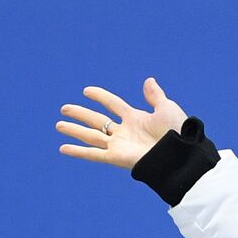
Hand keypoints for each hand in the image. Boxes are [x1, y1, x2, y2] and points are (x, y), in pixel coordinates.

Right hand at [57, 78, 187, 169]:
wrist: (178, 155)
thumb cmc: (176, 133)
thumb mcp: (166, 109)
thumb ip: (155, 96)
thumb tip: (149, 80)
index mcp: (136, 119)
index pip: (113, 104)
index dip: (101, 97)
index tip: (87, 91)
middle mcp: (125, 132)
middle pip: (98, 120)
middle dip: (81, 114)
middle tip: (64, 108)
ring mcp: (119, 145)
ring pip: (91, 135)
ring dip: (74, 130)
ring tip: (58, 125)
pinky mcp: (116, 157)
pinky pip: (93, 154)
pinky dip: (77, 151)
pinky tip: (62, 148)